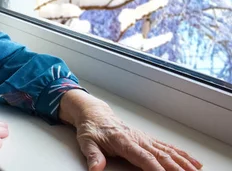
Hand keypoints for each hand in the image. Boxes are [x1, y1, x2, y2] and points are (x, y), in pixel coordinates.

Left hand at [60, 90, 202, 170]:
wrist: (95, 114)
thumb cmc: (91, 129)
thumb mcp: (86, 142)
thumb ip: (92, 155)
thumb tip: (95, 168)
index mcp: (124, 141)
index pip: (143, 157)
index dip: (155, 168)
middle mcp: (138, 139)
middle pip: (161, 155)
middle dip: (176, 168)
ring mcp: (145, 138)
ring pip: (168, 151)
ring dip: (184, 162)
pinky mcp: (148, 139)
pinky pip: (168, 147)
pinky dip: (182, 155)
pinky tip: (194, 163)